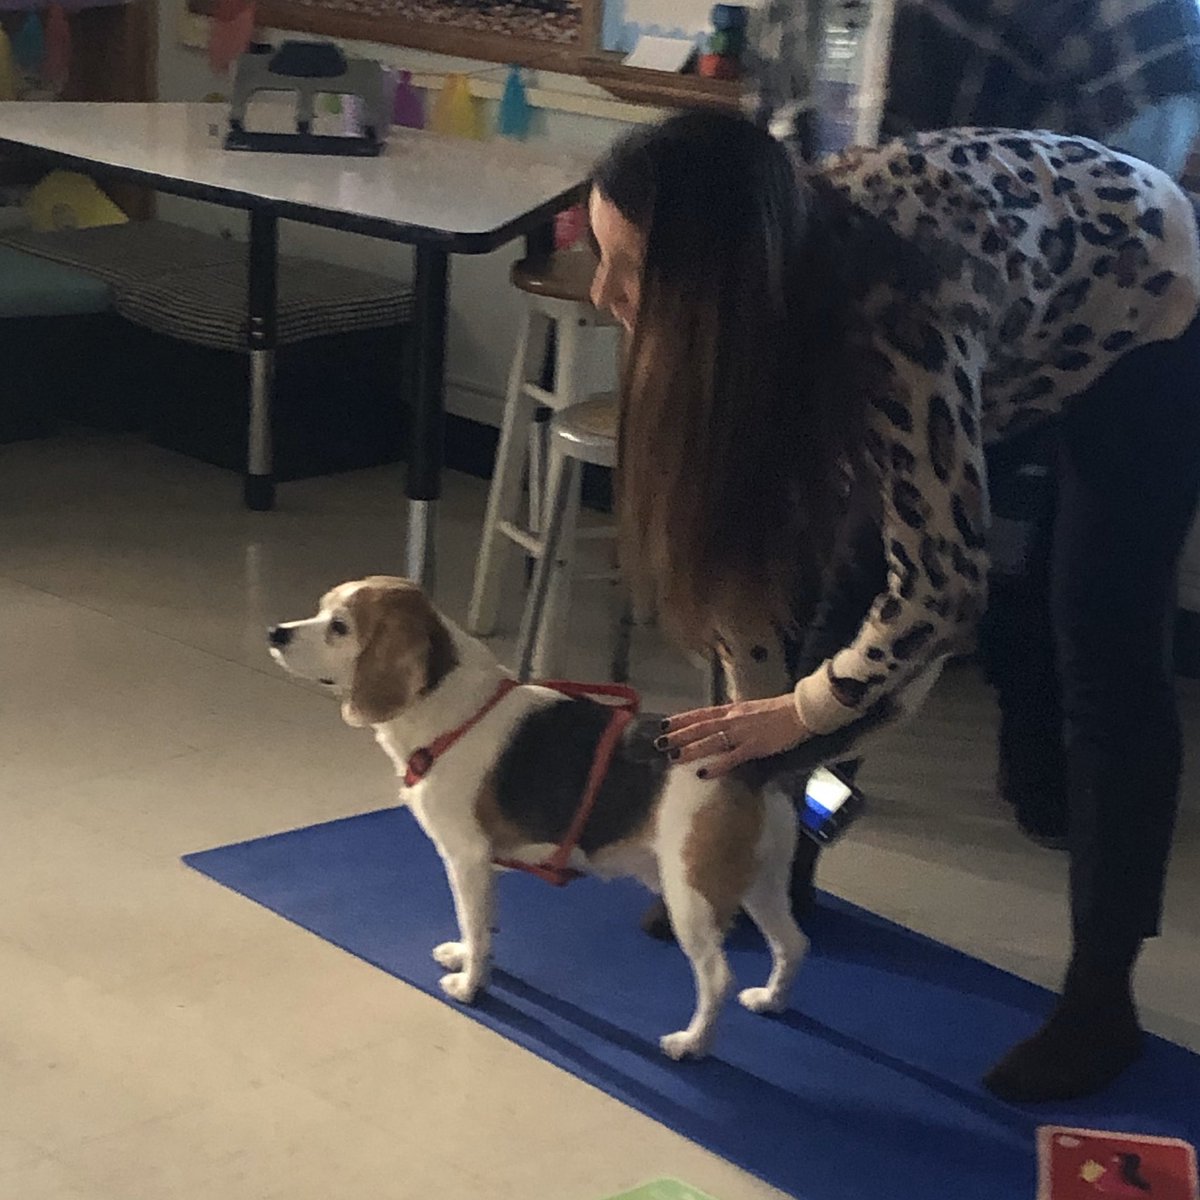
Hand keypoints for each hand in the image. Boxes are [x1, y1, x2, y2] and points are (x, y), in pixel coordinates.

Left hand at [656, 694, 810, 779]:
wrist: (801, 711)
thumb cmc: (779, 711)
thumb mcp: (751, 709)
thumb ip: (734, 716)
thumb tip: (719, 722)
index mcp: (732, 709)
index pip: (701, 713)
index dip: (682, 719)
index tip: (664, 723)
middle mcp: (733, 719)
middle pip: (700, 727)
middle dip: (679, 735)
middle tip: (659, 742)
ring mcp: (742, 733)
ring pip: (710, 741)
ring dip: (690, 749)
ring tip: (672, 757)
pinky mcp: (754, 747)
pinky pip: (731, 758)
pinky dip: (716, 765)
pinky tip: (702, 773)